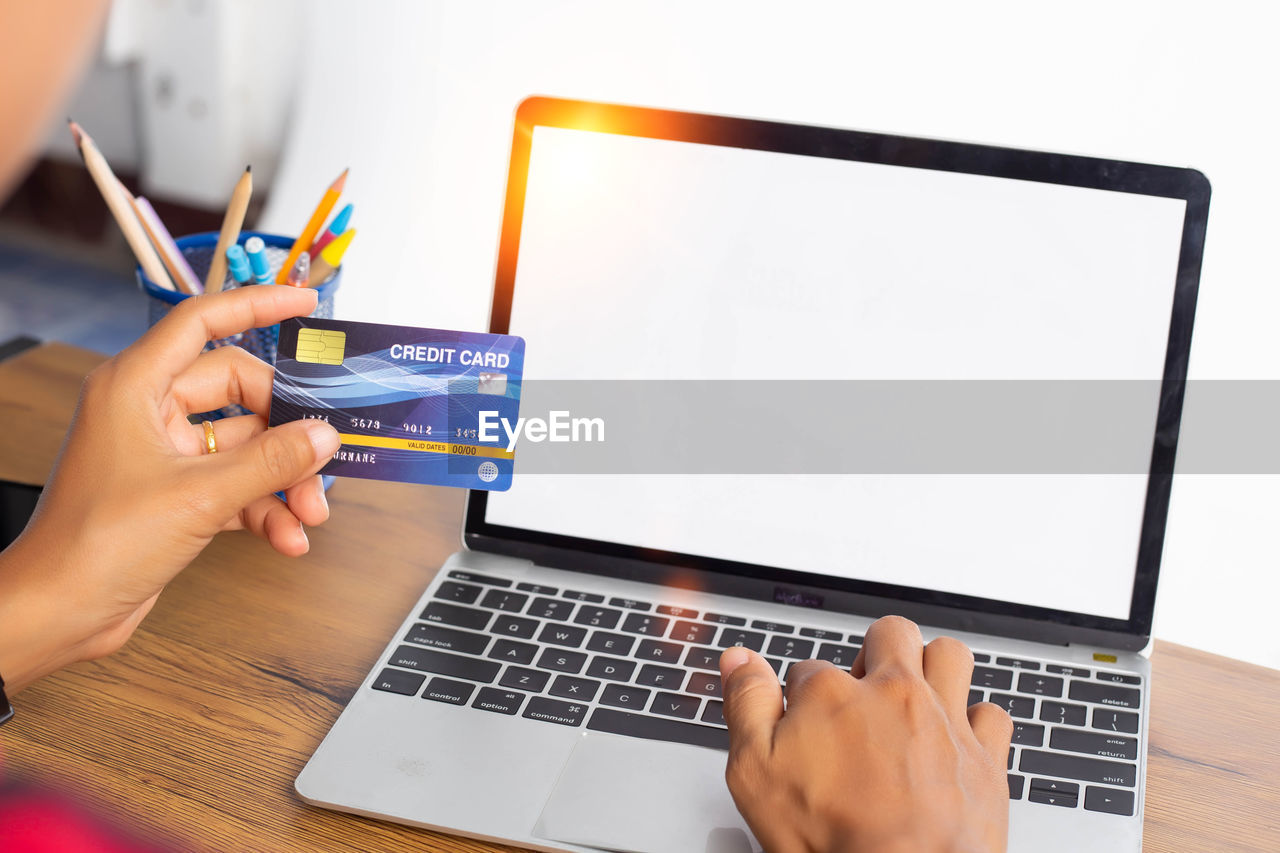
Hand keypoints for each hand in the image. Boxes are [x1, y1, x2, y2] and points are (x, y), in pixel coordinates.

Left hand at [0, 286, 340, 691]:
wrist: (61, 612)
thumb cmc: (93, 545)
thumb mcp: (199, 497)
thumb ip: (270, 462)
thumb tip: (321, 437)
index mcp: (135, 387)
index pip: (203, 322)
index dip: (257, 305)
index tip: (304, 303)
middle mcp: (149, 412)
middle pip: (241, 392)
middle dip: (287, 431)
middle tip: (322, 454)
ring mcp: (164, 453)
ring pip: (245, 445)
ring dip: (282, 478)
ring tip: (309, 511)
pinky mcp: (177, 492)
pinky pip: (237, 484)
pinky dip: (265, 508)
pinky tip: (287, 535)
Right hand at [719, 615, 1012, 852]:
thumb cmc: (832, 840)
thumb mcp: (755, 773)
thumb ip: (747, 706)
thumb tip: (738, 661)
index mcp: (832, 695)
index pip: (808, 669)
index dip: (801, 698)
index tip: (801, 725)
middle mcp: (892, 695)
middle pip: (888, 635)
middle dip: (874, 653)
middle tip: (864, 692)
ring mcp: (943, 721)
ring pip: (948, 654)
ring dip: (931, 667)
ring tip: (914, 696)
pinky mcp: (983, 758)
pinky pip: (991, 713)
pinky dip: (976, 721)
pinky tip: (957, 740)